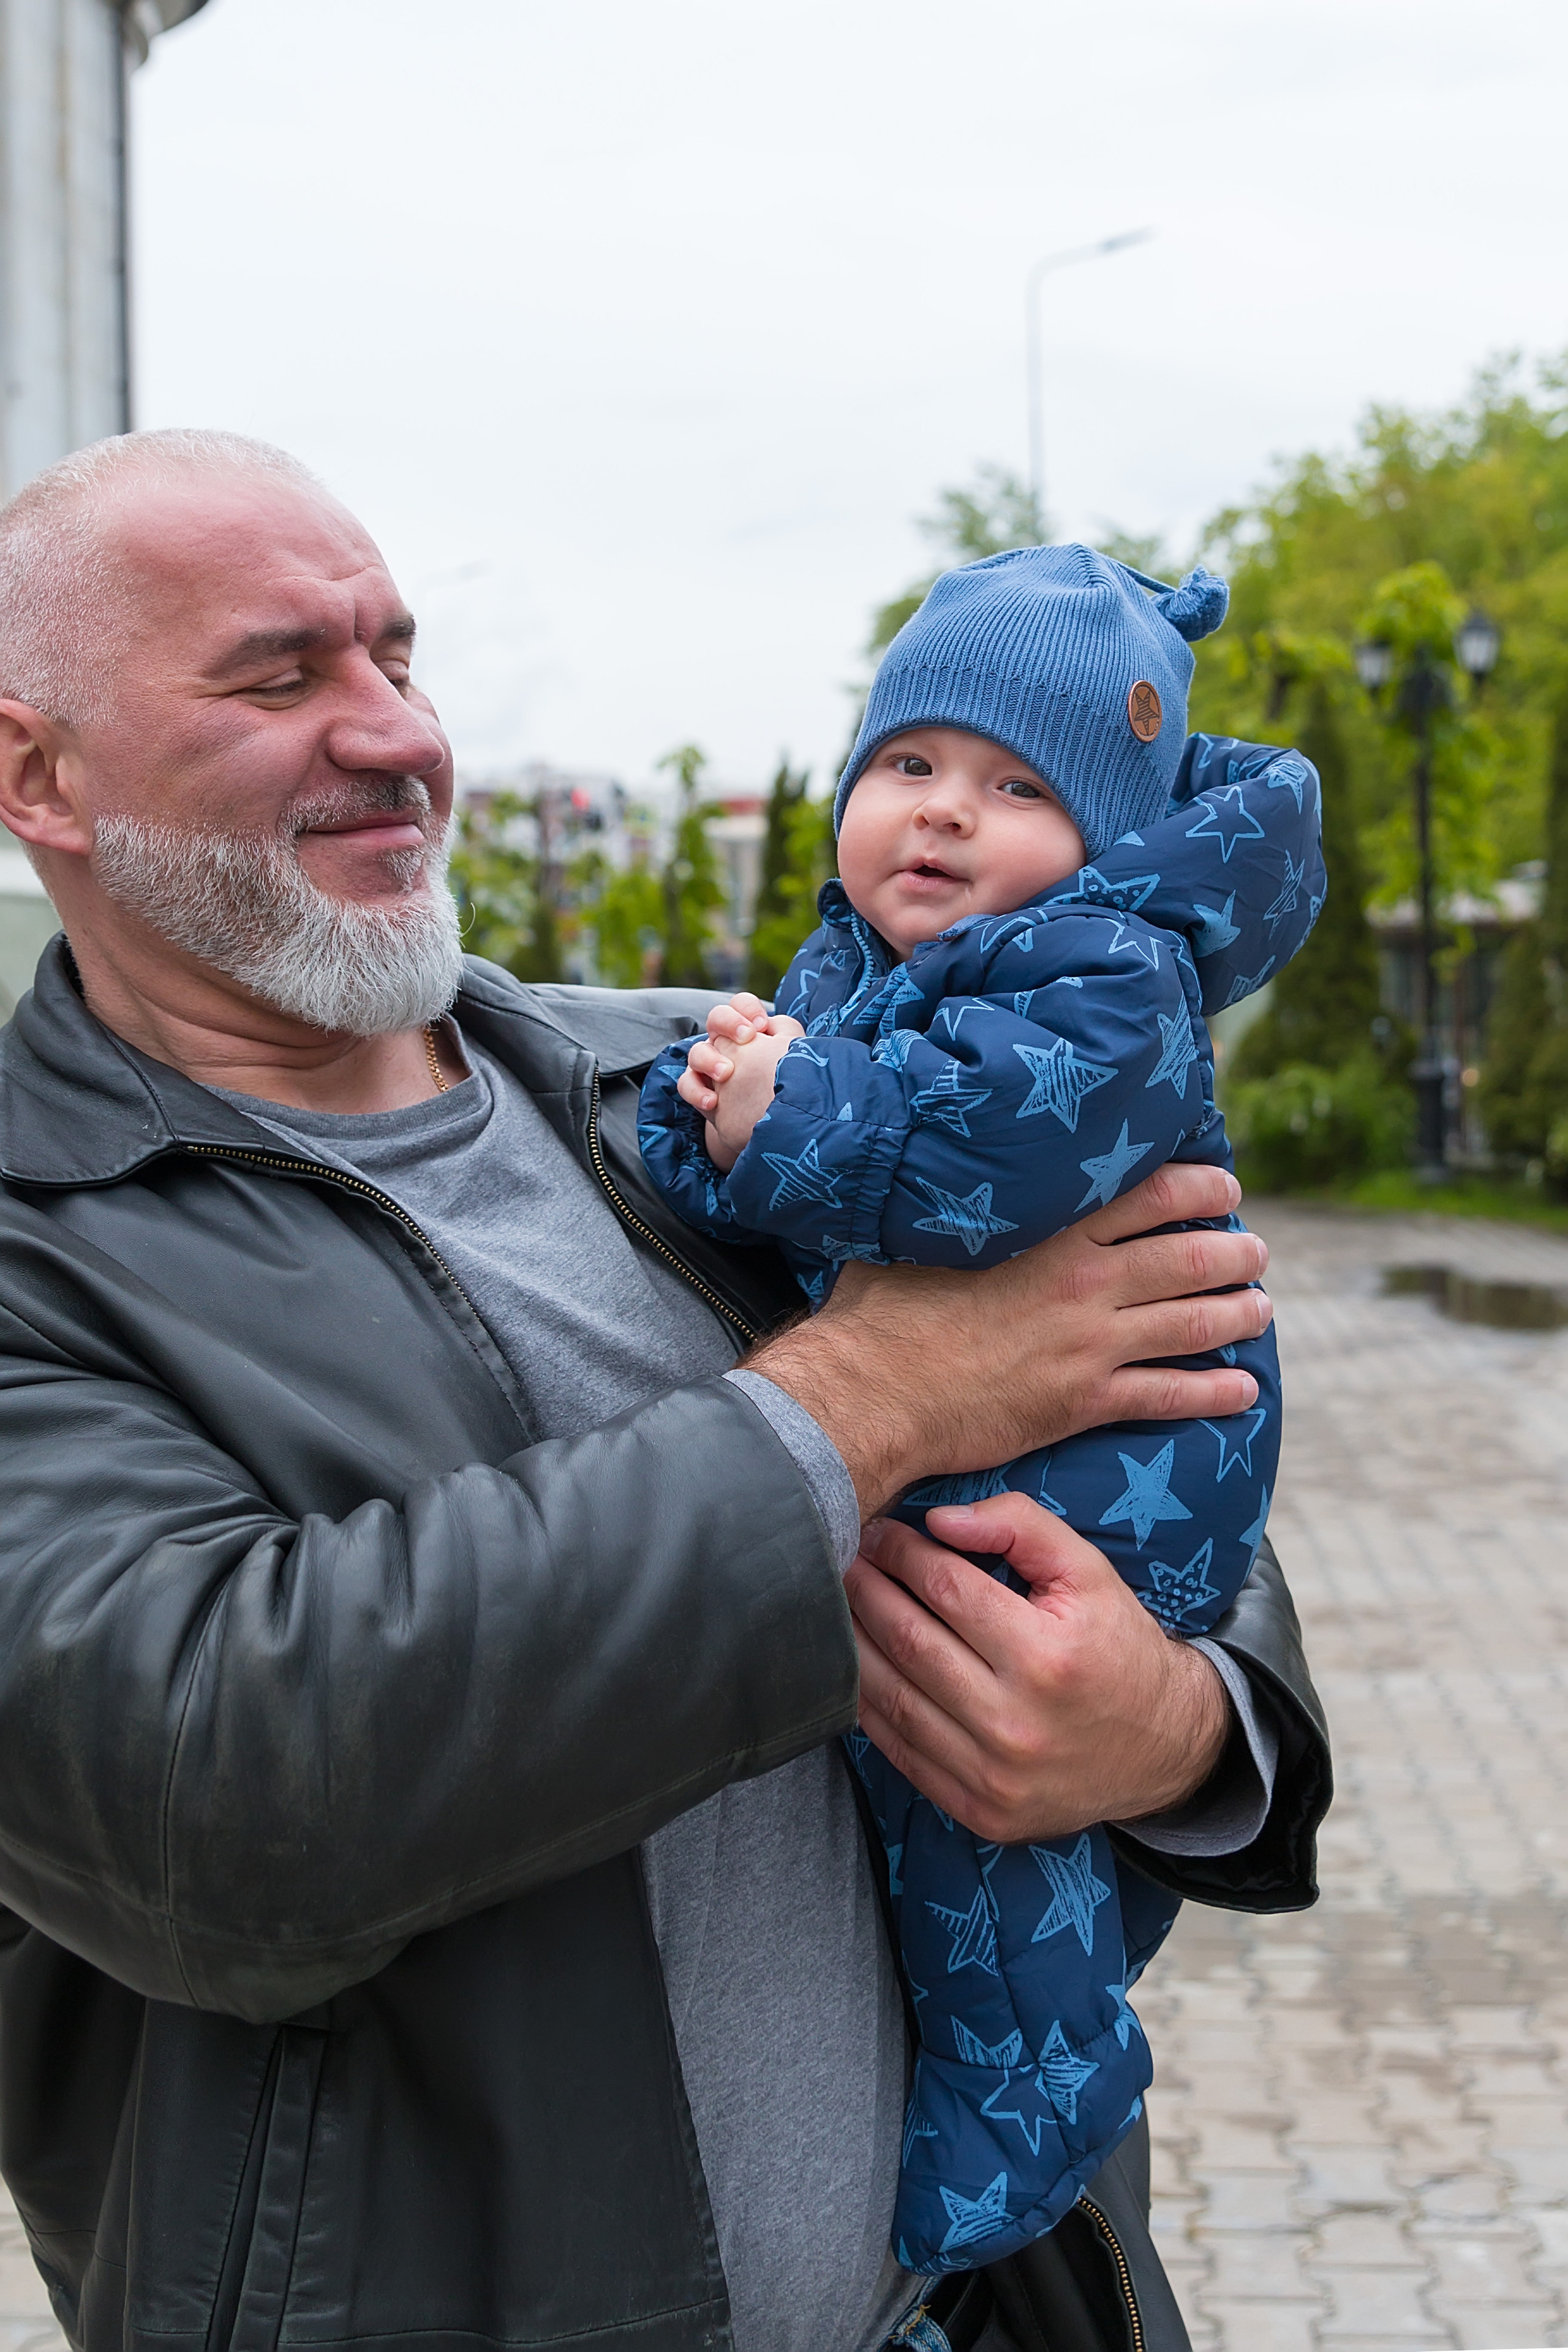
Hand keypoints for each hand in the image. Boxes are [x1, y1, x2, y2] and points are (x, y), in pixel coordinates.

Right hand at [675, 993, 804, 1171]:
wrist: (766, 1118)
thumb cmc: (778, 1080)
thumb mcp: (790, 1054)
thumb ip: (787, 1034)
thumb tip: (776, 1024)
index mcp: (746, 1028)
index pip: (741, 1005)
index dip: (747, 1008)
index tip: (761, 1025)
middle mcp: (723, 1041)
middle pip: (716, 1018)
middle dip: (728, 1023)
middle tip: (746, 1037)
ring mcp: (707, 1063)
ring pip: (698, 1052)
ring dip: (710, 1060)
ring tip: (726, 1073)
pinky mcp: (697, 1087)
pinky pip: (686, 1083)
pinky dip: (696, 1092)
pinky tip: (712, 1103)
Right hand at [746, 1159, 1271, 1514]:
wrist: (874, 1392)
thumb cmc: (883, 1311)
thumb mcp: (916, 1234)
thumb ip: (948, 1204)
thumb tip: (936, 1167)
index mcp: (1049, 1234)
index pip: (1147, 1197)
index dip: (1197, 1188)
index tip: (1222, 1186)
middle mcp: (1083, 1284)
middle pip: (1186, 1259)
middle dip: (1233, 1253)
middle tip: (1255, 1250)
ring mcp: (1089, 1345)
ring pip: (1190, 1324)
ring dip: (1237, 1315)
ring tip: (1261, 1307)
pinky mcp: (1083, 1401)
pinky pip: (1168, 1396)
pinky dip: (1214, 1393)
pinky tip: (1245, 1391)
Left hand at [847, 1495, 1229, 1842]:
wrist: (1165, 1748)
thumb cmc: (1117, 1645)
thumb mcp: (1088, 1571)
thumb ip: (1020, 1526)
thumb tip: (938, 1520)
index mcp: (1046, 1655)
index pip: (946, 1588)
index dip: (902, 1553)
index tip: (879, 1531)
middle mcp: (1016, 1722)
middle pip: (910, 1642)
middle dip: (866, 1591)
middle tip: (842, 1560)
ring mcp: (994, 1776)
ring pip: (893, 1700)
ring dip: (853, 1645)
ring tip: (836, 1607)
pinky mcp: (980, 1812)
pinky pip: (903, 1754)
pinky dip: (869, 1708)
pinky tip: (855, 1669)